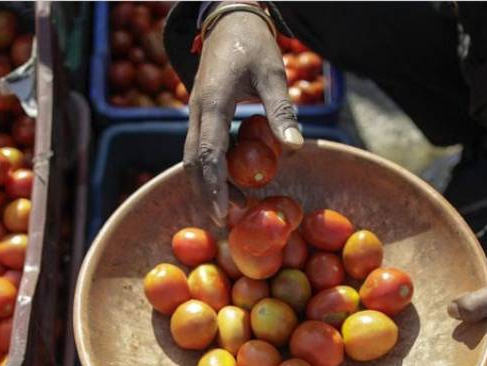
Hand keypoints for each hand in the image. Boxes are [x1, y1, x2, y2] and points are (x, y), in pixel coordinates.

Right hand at [183, 8, 303, 226]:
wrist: (229, 21)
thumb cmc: (253, 45)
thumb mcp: (272, 74)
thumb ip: (281, 111)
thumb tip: (295, 148)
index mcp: (212, 103)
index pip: (207, 153)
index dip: (214, 186)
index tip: (222, 212)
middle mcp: (196, 112)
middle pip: (192, 163)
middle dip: (205, 195)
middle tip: (224, 223)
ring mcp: (195, 114)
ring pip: (191, 159)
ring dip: (206, 186)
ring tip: (228, 209)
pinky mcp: (200, 115)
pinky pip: (199, 149)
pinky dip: (209, 171)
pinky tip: (227, 185)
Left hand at [447, 255, 486, 358]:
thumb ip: (480, 303)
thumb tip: (452, 311)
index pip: (466, 339)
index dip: (460, 319)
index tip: (460, 300)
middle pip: (469, 332)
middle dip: (465, 313)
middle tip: (471, 291)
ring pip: (474, 323)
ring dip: (471, 308)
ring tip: (478, 290)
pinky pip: (481, 318)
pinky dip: (477, 306)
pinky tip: (481, 293)